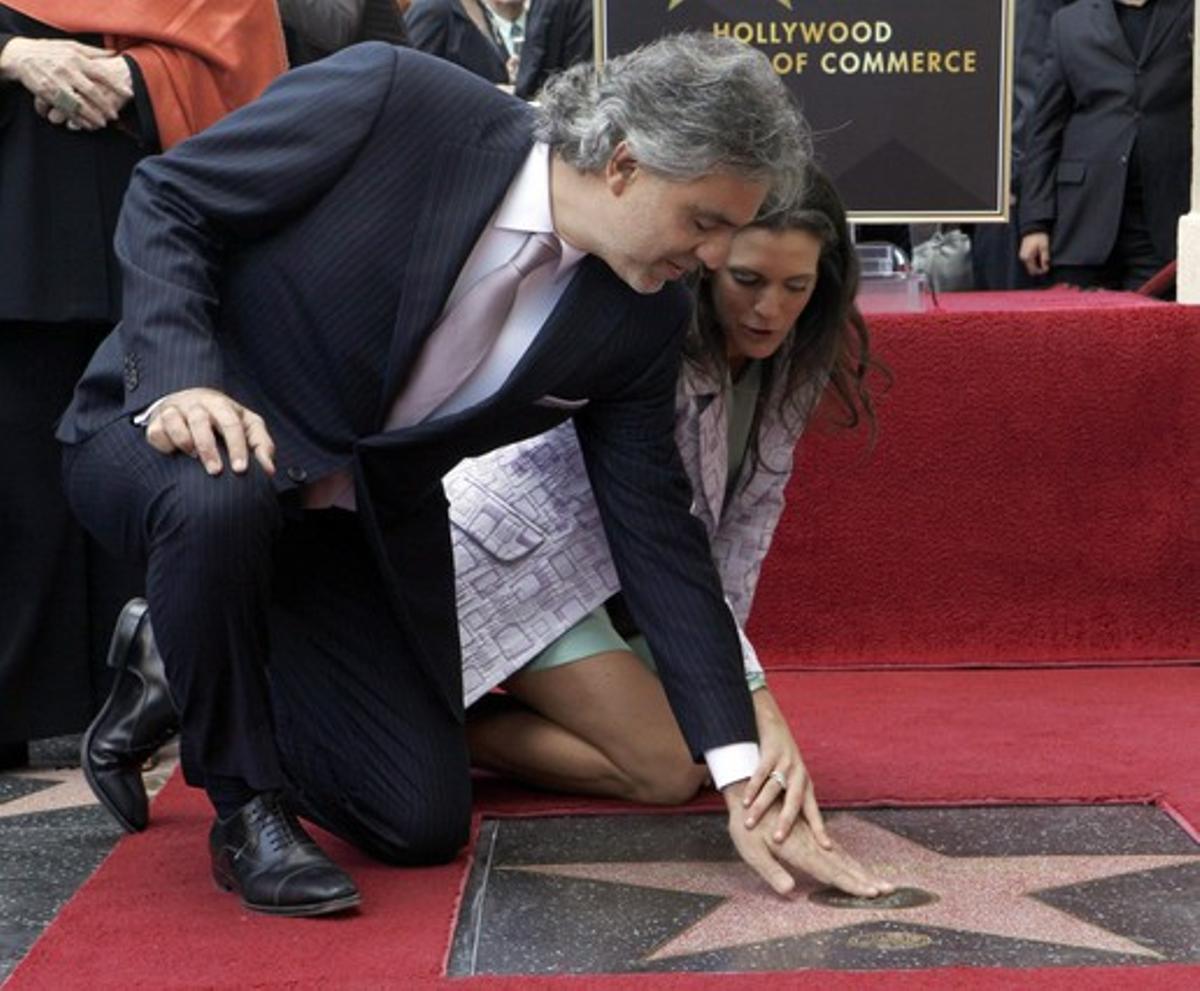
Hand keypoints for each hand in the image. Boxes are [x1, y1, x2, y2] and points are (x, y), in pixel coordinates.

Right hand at [0, 38, 131, 129]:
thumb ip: (93, 53)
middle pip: (92, 92)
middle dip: (105, 105)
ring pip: (79, 104)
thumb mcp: (72, 46)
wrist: (22, 56)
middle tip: (114, 115)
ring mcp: (57, 83)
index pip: (101, 72)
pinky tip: (86, 124)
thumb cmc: (51, 51)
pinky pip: (65, 109)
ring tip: (103, 123)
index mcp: (76, 59)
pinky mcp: (48, 93)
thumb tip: (114, 54)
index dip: (116, 84)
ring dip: (93, 116)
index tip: (129, 94)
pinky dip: (77, 119)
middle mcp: (68, 71)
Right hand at [145, 388, 276, 476]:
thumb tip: (269, 470)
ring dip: (184, 441)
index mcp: (222, 406)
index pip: (232, 424)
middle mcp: (197, 405)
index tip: (240, 469)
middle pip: (201, 422)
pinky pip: (156, 432)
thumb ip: (261, 445)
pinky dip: (164, 443)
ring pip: (175, 422)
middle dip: (208, 448)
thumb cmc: (223, 418)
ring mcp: (175, 411)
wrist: (190, 401)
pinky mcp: (157, 421)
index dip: (237, 447)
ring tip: (193, 457)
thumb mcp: (247, 425)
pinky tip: (173, 453)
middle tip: (216, 471)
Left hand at [723, 782, 894, 897]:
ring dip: (859, 869)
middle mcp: (810, 843)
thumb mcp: (751, 852)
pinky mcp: (806, 832)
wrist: (745, 792)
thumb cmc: (745, 828)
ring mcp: (810, 837)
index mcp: (800, 850)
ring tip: (879, 881)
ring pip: (840, 856)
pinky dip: (846, 859)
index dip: (851, 884)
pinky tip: (853, 865)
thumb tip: (790, 891)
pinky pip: (832, 849)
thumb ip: (771, 871)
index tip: (873, 893)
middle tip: (888, 889)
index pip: (831, 871)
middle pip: (842, 864)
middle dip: (864, 878)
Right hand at [742, 689, 828, 847]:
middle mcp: (799, 774)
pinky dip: (751, 787)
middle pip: (794, 803)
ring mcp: (786, 762)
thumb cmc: (779, 755)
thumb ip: (788, 797)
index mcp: (805, 784)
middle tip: (777, 840)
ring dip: (760, 807)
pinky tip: (743, 799)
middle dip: (785, 822)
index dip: (820, 829)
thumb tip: (783, 824)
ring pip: (773, 790)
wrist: (772, 721)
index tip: (827, 848)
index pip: (813, 810)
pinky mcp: (772, 752)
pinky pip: (760, 773)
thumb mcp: (790, 776)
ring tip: (749, 822)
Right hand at [1019, 232, 1050, 275]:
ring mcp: (1022, 256)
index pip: (1033, 270)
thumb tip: (1046, 267)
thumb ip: (1045, 258)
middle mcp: (1022, 258)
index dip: (1041, 271)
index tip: (1048, 268)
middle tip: (1046, 265)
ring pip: (1029, 266)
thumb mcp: (1044, 247)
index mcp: (1027, 258)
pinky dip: (1034, 262)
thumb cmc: (1039, 237)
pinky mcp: (1022, 254)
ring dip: (1036, 265)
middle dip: (1039, 269)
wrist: (1033, 229)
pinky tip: (1039, 257)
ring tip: (1043, 260)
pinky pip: (1028, 262)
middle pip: (1031, 270)